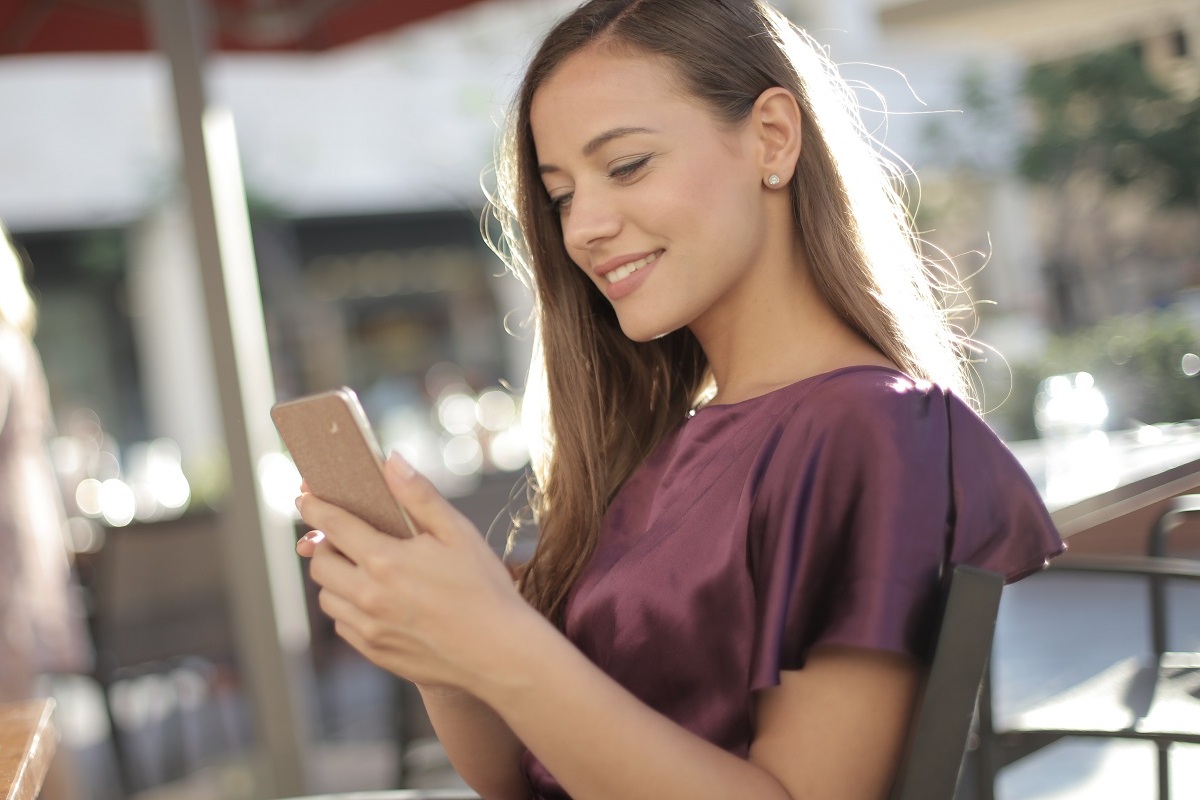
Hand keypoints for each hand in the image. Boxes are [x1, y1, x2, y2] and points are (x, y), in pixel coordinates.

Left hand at [295, 454, 535, 692]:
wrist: (499, 652)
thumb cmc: (484, 588)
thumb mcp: (458, 533)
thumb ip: (419, 496)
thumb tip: (390, 461)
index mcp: (386, 560)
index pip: (333, 526)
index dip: (315, 507)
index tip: (305, 497)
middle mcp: (368, 596)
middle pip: (320, 563)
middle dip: (323, 544)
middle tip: (341, 537)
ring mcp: (369, 628)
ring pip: (327, 597)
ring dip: (335, 577)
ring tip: (359, 568)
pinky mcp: (374, 652)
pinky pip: (343, 625)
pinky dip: (348, 607)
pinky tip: (374, 600)